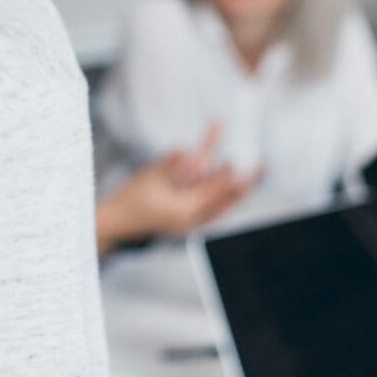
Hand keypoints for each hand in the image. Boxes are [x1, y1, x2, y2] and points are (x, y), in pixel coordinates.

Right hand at [102, 124, 256, 243]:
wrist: (116, 226)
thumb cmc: (129, 201)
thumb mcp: (148, 178)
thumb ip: (170, 165)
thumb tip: (187, 150)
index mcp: (183, 212)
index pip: (212, 192)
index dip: (226, 177)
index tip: (237, 164)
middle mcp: (191, 221)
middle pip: (224, 202)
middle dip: (242, 186)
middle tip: (260, 169)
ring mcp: (190, 224)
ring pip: (220, 208)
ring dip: (235, 194)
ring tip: (251, 179)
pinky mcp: (187, 223)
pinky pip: (211, 212)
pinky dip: (221, 202)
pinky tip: (230, 193)